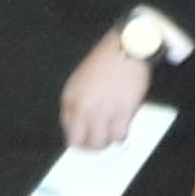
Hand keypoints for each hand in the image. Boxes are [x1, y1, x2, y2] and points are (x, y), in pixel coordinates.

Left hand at [59, 34, 151, 149]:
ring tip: (112, 133)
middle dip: (92, 147)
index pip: (69, 135)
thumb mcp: (78, 81)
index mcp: (71, 100)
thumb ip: (75, 104)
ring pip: (102, 143)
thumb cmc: (104, 62)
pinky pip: (120, 135)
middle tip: (99, 143)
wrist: (125, 48)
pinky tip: (123, 125)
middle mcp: (85, 108)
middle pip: (84, 144)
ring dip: (107, 141)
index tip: (84, 142)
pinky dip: (121, 134)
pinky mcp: (124, 111)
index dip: (78, 141)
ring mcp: (104, 110)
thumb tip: (78, 126)